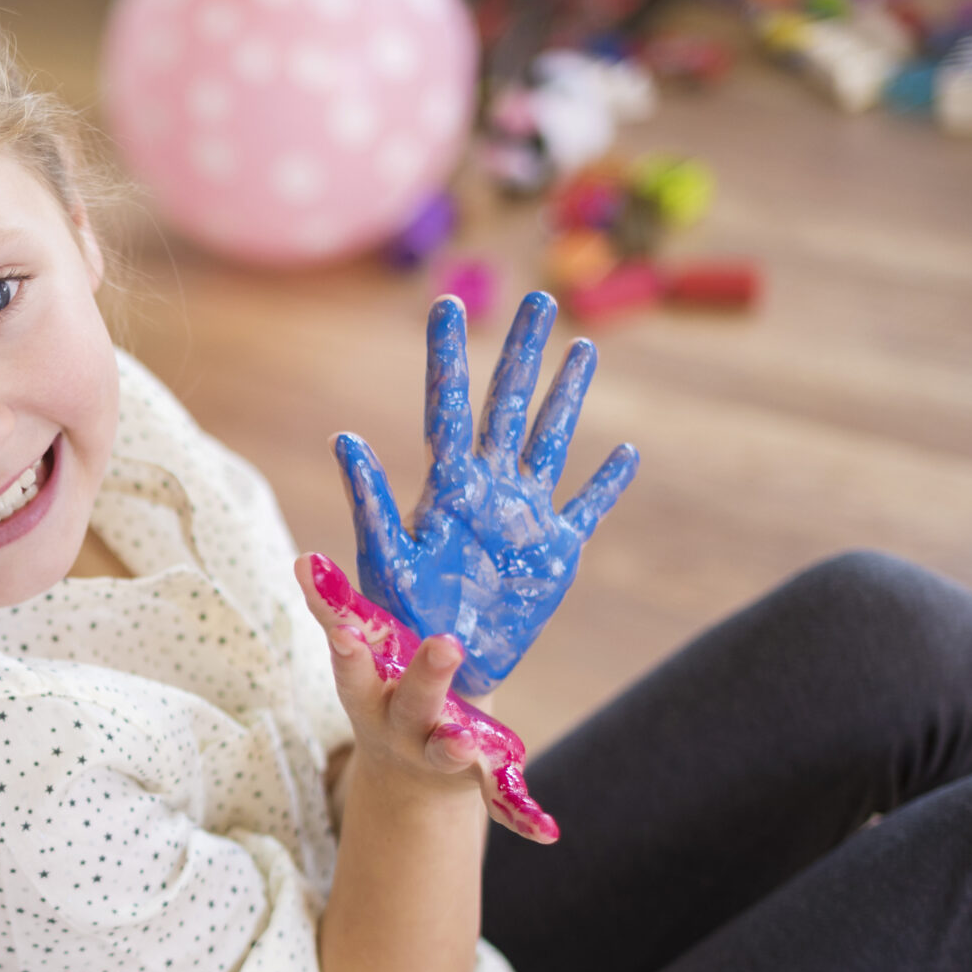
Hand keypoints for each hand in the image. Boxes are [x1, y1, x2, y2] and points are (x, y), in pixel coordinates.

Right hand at [300, 553, 558, 843]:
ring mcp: (435, 756)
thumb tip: (306, 558)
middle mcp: (399, 726)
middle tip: (445, 645)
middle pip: (409, 704)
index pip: (354, 664)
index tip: (342, 625)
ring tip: (468, 742)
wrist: (408, 772)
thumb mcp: (366, 658)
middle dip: (425, 678)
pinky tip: (549, 830)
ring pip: (446, 751)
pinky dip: (524, 817)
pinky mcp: (476, 779)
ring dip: (456, 747)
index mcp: (372, 693)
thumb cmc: (389, 691)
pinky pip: (502, 801)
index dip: (347, 644)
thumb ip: (339, 612)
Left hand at [338, 292, 638, 695]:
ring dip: (567, 398)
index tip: (445, 305)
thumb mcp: (382, 558)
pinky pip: (587, 510)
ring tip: (582, 348)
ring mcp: (525, 518)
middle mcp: (488, 491)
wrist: (435, 672)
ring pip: (551, 442)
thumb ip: (368, 500)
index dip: (447, 359)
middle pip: (507, 408)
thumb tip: (344, 438)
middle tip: (537, 299)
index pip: (447, 409)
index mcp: (445, 489)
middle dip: (521, 355)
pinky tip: (626, 453)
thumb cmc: (398, 617)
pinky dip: (608, 484)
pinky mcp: (556, 554)